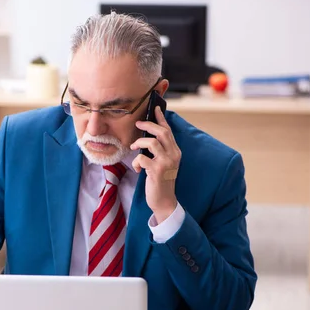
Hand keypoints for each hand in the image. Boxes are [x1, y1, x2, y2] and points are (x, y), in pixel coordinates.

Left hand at [130, 106, 180, 223]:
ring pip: (152, 143)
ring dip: (139, 142)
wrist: (164, 201)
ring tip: (133, 147)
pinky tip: (137, 168)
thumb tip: (146, 138)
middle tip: (138, 123)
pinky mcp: (157, 171)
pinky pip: (142, 158)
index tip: (155, 108)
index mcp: (175, 152)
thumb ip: (158, 151)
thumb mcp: (162, 163)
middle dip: (148, 124)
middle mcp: (174, 155)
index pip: (169, 131)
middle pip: (162, 132)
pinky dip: (136, 162)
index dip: (161, 118)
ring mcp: (166, 163)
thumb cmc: (160, 181)